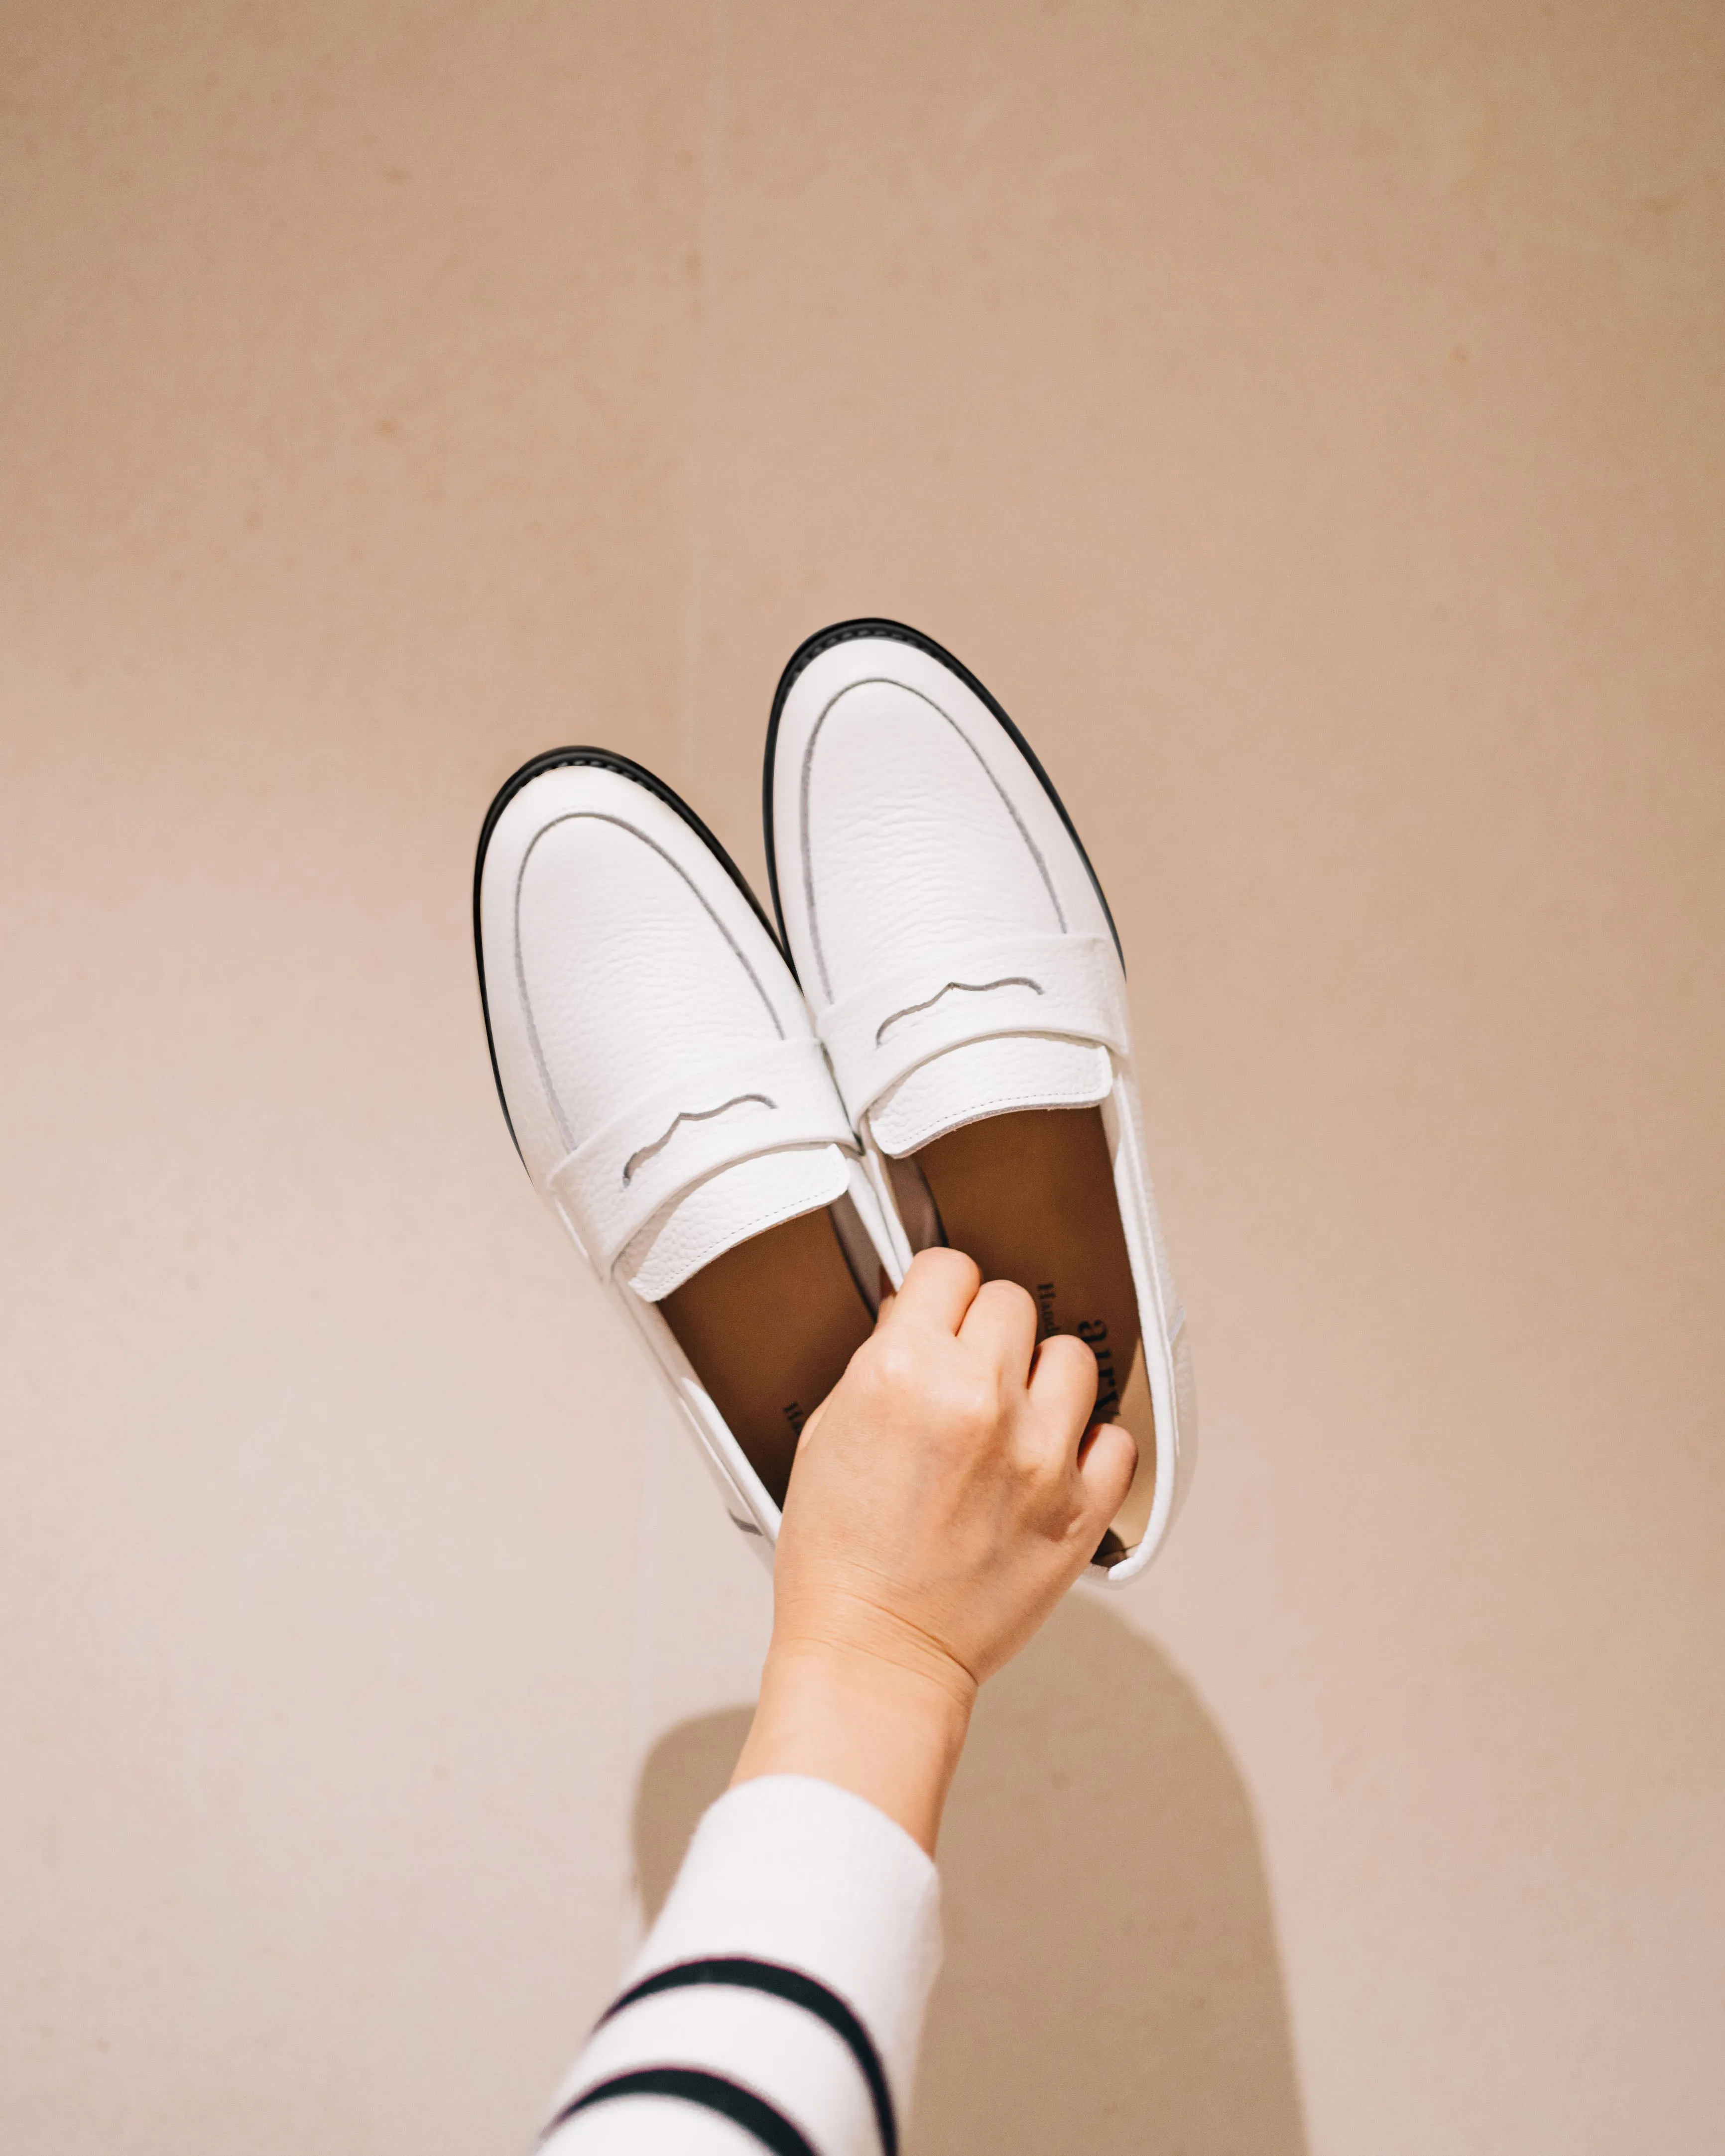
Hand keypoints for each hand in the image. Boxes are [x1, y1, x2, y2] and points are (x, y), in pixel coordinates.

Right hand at [731, 1248, 1137, 1850]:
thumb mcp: (826, 1435)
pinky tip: (1051, 1462)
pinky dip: (1087, 1447)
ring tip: (1016, 1415)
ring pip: (1072, 1358)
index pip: (948, 1269)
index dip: (939, 1292)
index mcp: (903, 1372)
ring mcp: (1037, 1454)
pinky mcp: (1079, 1508)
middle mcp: (977, 1401)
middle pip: (1012, 1302)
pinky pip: (1115, 1439)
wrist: (874, 1656)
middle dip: (987, 1330)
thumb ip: (879, 1363)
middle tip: (970, 1370)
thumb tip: (916, 1317)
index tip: (940, 1311)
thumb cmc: (839, 1563)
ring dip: (1043, 1379)